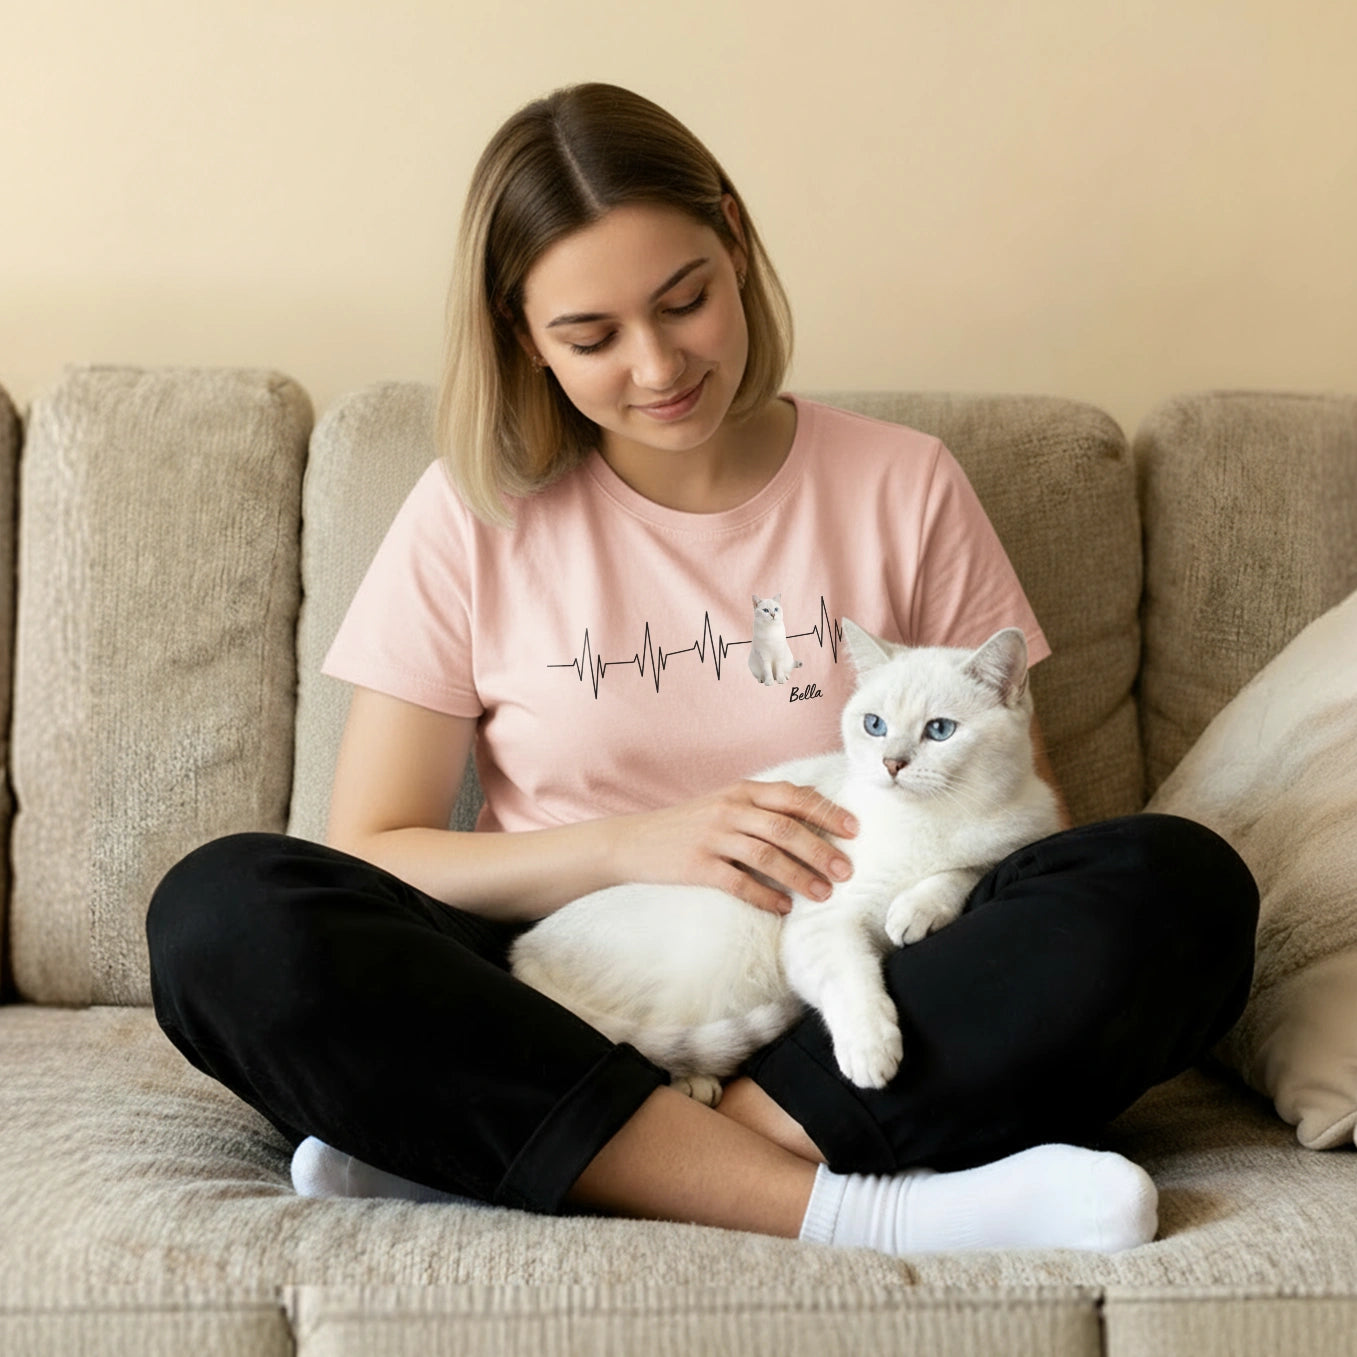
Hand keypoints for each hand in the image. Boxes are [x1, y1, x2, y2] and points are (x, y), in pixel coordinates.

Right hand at [613, 780, 856, 914]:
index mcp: (741, 791)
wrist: (633, 841)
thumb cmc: (687, 825)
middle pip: (785, 827)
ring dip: (799, 876)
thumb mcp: (724, 804)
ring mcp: (712, 837)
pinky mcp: (697, 865)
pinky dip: (764, 896)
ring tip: (822, 894)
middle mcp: (729, 809)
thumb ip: (763, 806)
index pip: (793, 796)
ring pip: (767, 855)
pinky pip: (738, 883)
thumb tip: (812, 810)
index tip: (853, 830)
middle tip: (846, 871)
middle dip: (820, 849)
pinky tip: (782, 908)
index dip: (826, 812)